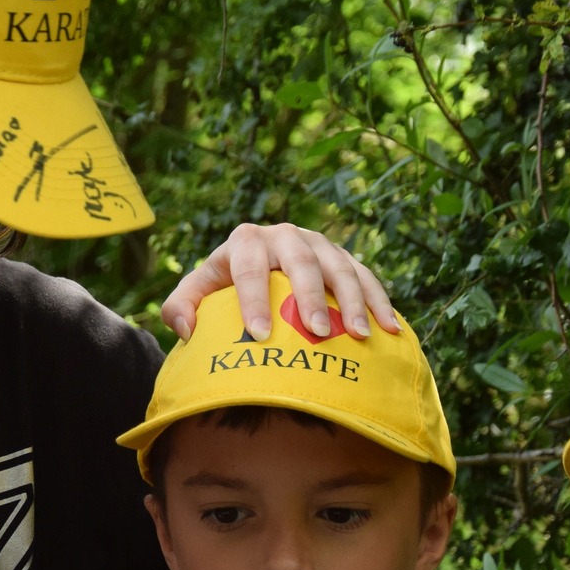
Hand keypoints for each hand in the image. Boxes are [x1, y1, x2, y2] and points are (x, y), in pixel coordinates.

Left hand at [160, 222, 397, 341]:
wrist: (254, 266)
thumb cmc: (222, 286)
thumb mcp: (196, 292)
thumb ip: (179, 306)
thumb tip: (185, 327)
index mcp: (246, 241)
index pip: (249, 268)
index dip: (253, 299)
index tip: (258, 334)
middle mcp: (285, 235)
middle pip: (301, 261)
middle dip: (310, 296)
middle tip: (316, 331)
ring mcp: (318, 243)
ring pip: (340, 266)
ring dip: (353, 300)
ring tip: (361, 335)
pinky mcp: (343, 256)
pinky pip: (365, 275)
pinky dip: (378, 301)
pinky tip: (390, 329)